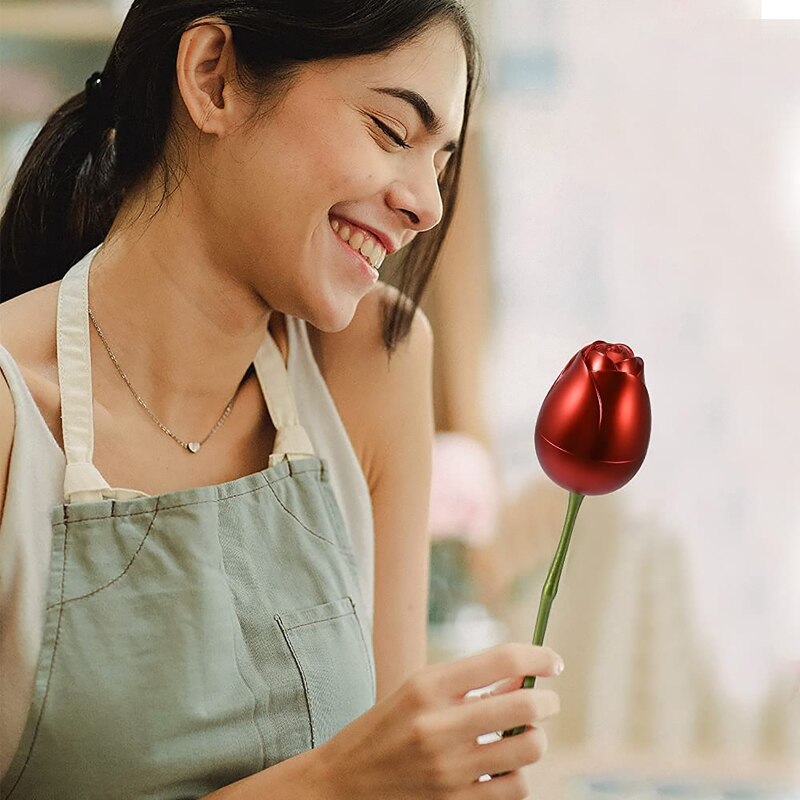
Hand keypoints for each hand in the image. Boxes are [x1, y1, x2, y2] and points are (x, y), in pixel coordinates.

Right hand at [314, 642, 562, 799]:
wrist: (343, 784)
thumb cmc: (385, 729)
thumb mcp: (418, 691)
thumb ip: (470, 683)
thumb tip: (525, 677)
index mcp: (427, 686)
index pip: (502, 660)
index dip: (538, 656)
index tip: (553, 662)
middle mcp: (439, 726)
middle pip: (524, 706)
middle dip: (546, 701)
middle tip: (546, 701)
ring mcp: (449, 770)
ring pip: (528, 750)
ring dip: (534, 739)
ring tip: (523, 735)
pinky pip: (515, 789)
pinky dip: (518, 775)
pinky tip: (504, 767)